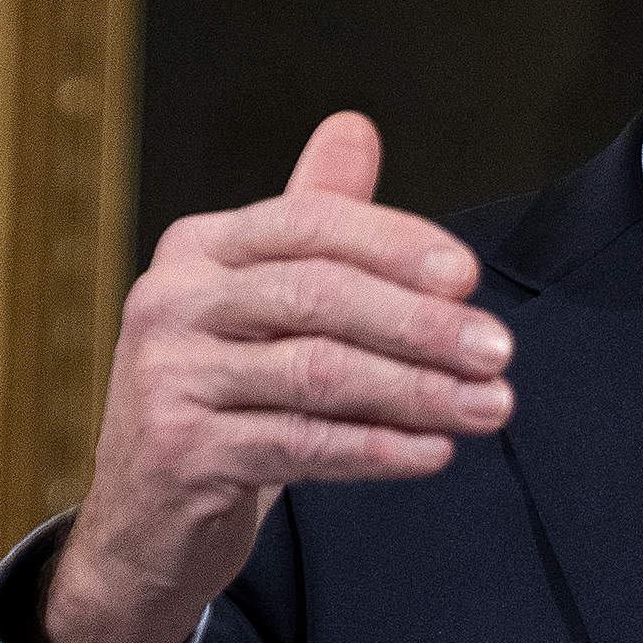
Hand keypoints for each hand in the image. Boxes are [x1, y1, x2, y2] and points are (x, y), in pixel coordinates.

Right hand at [38, 111, 512, 642]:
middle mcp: (171, 302)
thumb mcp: (260, 301)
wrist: (144, 515)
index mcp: (197, 249)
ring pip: (319, 374)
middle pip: (320, 295)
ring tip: (488, 406)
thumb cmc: (220, 396)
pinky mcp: (179, 452)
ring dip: (419, 391)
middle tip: (498, 350)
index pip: (309, 223)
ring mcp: (167, 379)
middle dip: (422, 324)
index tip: (468, 276)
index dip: (395, 244)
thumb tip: (354, 127)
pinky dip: (379, 449)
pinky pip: (301, 445)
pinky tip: (434, 451)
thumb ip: (313, 219)